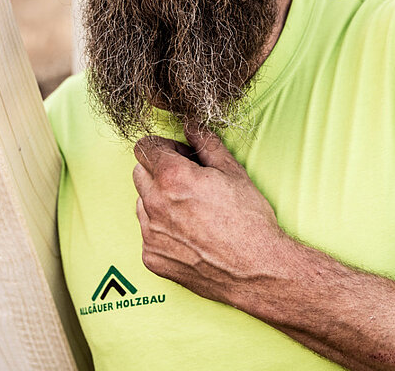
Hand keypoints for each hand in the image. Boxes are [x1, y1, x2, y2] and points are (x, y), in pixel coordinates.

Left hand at [132, 125, 290, 307]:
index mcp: (172, 177)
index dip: (165, 146)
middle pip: (139, 172)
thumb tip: (191, 125)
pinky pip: (147, 231)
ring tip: (191, 209)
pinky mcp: (151, 257)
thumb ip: (206, 143)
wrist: (255, 270)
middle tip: (188, 179)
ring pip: (141, 202)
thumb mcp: (233, 171)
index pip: (145, 147)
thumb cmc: (249, 220)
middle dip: (158, 170)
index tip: (180, 155)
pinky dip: (162, 227)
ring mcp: (150, 233)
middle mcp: (154, 204)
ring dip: (158, 198)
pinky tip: (190, 233)